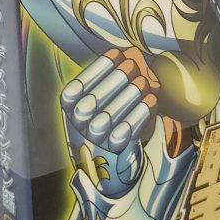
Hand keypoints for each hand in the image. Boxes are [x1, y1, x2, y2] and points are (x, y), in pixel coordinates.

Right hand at [61, 48, 158, 196]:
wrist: (110, 166)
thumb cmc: (108, 117)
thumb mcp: (100, 94)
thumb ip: (112, 75)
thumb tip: (133, 54)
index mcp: (67, 105)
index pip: (82, 83)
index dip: (104, 66)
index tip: (122, 53)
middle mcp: (75, 124)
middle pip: (96, 98)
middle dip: (120, 77)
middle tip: (137, 65)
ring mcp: (92, 141)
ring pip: (110, 115)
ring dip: (131, 95)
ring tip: (145, 82)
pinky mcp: (111, 154)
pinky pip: (126, 133)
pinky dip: (140, 115)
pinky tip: (151, 100)